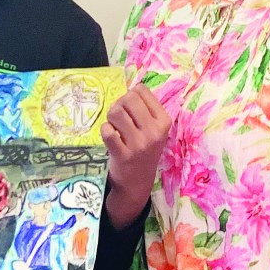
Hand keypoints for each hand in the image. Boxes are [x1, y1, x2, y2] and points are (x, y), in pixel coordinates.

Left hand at [102, 86, 170, 229]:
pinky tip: (110, 137)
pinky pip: (107, 131)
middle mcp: (154, 132)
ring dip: (110, 117)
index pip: (141, 91)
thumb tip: (130, 87)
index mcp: (164, 121)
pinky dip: (105, 130)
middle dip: (119, 105)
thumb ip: (145, 108)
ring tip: (115, 127)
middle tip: (119, 118)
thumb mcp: (154, 129)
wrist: (137, 182)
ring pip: (116, 112)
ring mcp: (139, 144)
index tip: (131, 109)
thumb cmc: (144, 150)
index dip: (131, 96)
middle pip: (128, 99)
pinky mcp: (123, 154)